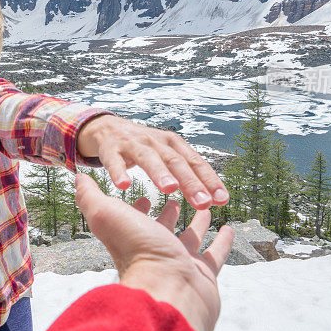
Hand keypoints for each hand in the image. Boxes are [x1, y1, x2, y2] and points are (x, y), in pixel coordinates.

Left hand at [75, 173, 233, 330]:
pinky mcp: (203, 274)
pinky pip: (214, 254)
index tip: (143, 190)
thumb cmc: (136, 251)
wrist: (168, 288)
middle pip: (161, 227)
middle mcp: (154, 250)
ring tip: (205, 205)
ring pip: (189, 238)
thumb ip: (90, 196)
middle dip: (168, 211)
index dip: (137, 204)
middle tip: (175, 196)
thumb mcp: (106, 213)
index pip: (134, 217)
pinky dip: (222, 241)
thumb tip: (77, 178)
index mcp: (133, 236)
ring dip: (197, 222)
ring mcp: (179, 262)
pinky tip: (229, 227)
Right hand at [77, 114, 228, 207]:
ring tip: (170, 189)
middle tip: (202, 203)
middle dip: (190, 183)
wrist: (107, 127)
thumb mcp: (167, 154)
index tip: (222, 200)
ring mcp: (133, 144)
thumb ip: (186, 174)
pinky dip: (119, 172)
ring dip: (160, 173)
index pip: (196, 163)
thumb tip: (213, 200)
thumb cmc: (144, 147)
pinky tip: (124, 185)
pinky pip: (114, 162)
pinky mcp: (111, 148)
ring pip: (148, 158)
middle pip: (176, 162)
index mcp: (173, 144)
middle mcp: (156, 142)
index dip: (210, 181)